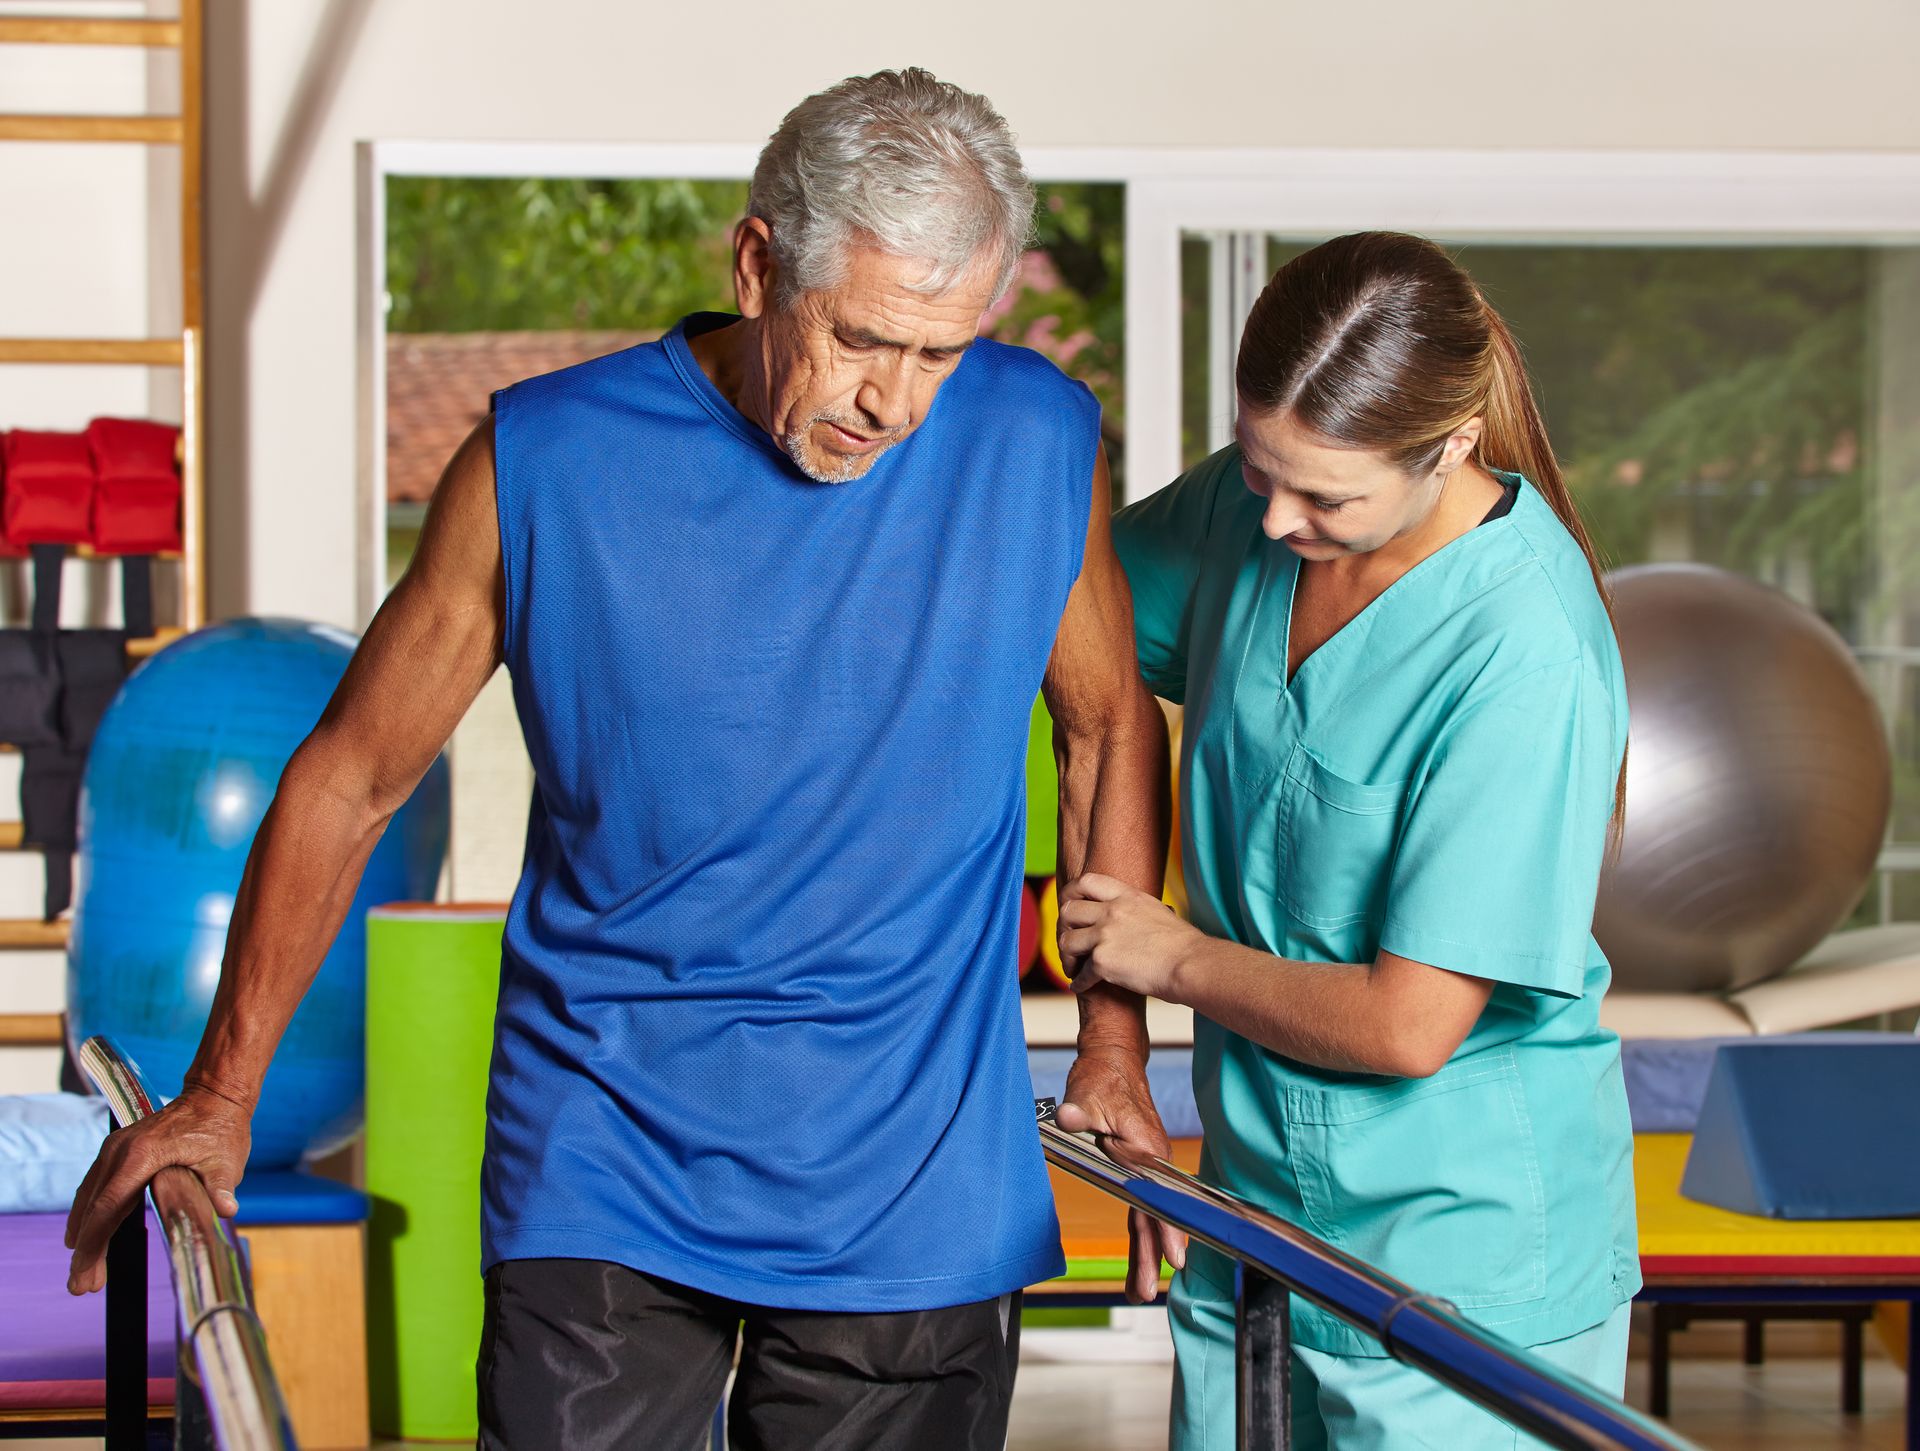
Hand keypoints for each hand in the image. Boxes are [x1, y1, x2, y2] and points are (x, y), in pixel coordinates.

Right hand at [65, 1085, 250, 1294]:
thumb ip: (220, 1185)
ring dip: (85, 1235)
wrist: (213, 1097)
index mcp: (141, 1155)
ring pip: (89, 1198)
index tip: (85, 1271)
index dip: (94, 1242)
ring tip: (85, 1272)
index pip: (108, 1206)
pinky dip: (90, 1214)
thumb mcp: (226, 1159)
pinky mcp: (118, 1152)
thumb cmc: (220, 1129)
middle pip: (93, 1207)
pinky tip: (86, 1237)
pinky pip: (96, 1187)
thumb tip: (227, 1210)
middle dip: (86, 1249)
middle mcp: (119, 1151)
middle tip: (81, 1286)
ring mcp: (115, 1149)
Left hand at [1057, 1047, 1188, 1303]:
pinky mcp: (1137, 1169)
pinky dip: (1143, 1235)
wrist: (1113, 1059)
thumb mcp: (1087, 1092)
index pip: (1160, 1197)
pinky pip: (1142, 1209)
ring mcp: (1147, 1168)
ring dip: (1148, 1253)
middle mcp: (1154, 1163)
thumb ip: (1079, 1109)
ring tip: (1141, 1289)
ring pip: (1151, 1217)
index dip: (1168, 1229)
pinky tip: (1142, 1257)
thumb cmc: (1104, 1075)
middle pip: (1158, 1216)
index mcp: (1146, 1148)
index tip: (1175, 1258)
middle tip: (1148, 1291)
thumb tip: (1069, 1116)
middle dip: (1155, 1256)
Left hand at [1058, 872, 1200, 1000]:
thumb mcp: (1160, 912)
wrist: (1190, 965)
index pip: (1086, 881)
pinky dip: (1078, 983)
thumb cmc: (1183, 945)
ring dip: (1067, 957)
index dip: (1071, 892)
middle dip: (1063, 928)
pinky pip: (1080, 973)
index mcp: (1127, 896)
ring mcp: (1105, 935)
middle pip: (1068, 911)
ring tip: (1072, 968)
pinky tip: (1080, 987)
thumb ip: (1141, 910)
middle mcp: (1112, 912)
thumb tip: (1150, 914)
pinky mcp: (1102, 961)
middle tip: (1069, 942)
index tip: (1068, 905)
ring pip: (1067, 941)